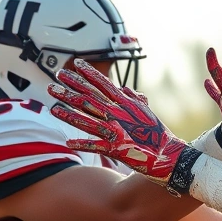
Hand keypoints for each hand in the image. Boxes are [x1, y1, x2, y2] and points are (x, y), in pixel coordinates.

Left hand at [48, 59, 200, 193]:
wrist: (168, 156)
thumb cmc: (158, 135)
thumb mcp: (147, 112)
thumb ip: (135, 99)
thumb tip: (126, 89)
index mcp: (126, 104)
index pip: (104, 85)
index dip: (89, 74)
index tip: (77, 64)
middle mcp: (119, 114)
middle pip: (90, 98)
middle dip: (72, 88)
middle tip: (56, 79)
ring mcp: (116, 131)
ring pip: (87, 120)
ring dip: (68, 113)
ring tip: (52, 107)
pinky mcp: (116, 149)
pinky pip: (95, 145)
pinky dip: (82, 144)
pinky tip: (68, 142)